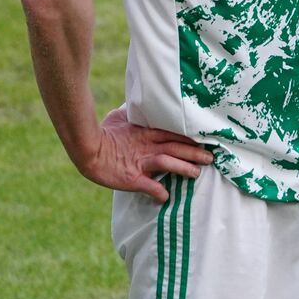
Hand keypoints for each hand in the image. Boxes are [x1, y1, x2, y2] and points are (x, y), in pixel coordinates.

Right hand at [74, 106, 213, 201]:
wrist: (85, 149)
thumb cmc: (102, 132)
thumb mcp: (121, 117)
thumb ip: (135, 113)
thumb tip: (141, 102)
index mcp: (146, 132)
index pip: (174, 133)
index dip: (191, 137)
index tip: (207, 139)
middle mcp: (147, 146)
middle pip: (177, 147)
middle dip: (195, 152)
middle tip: (212, 157)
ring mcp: (140, 162)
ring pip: (168, 163)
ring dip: (184, 169)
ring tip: (197, 174)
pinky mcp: (131, 178)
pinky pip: (148, 186)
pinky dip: (158, 192)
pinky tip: (167, 197)